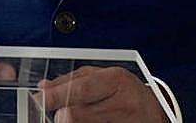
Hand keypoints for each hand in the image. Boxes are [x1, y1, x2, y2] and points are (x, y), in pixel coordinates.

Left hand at [38, 66, 167, 121]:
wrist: (156, 112)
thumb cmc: (125, 91)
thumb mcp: (103, 76)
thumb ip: (72, 80)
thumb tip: (44, 86)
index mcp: (115, 81)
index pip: (79, 90)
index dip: (55, 96)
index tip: (39, 100)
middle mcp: (121, 105)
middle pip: (76, 115)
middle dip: (60, 116)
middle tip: (57, 114)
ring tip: (76, 116)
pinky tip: (87, 122)